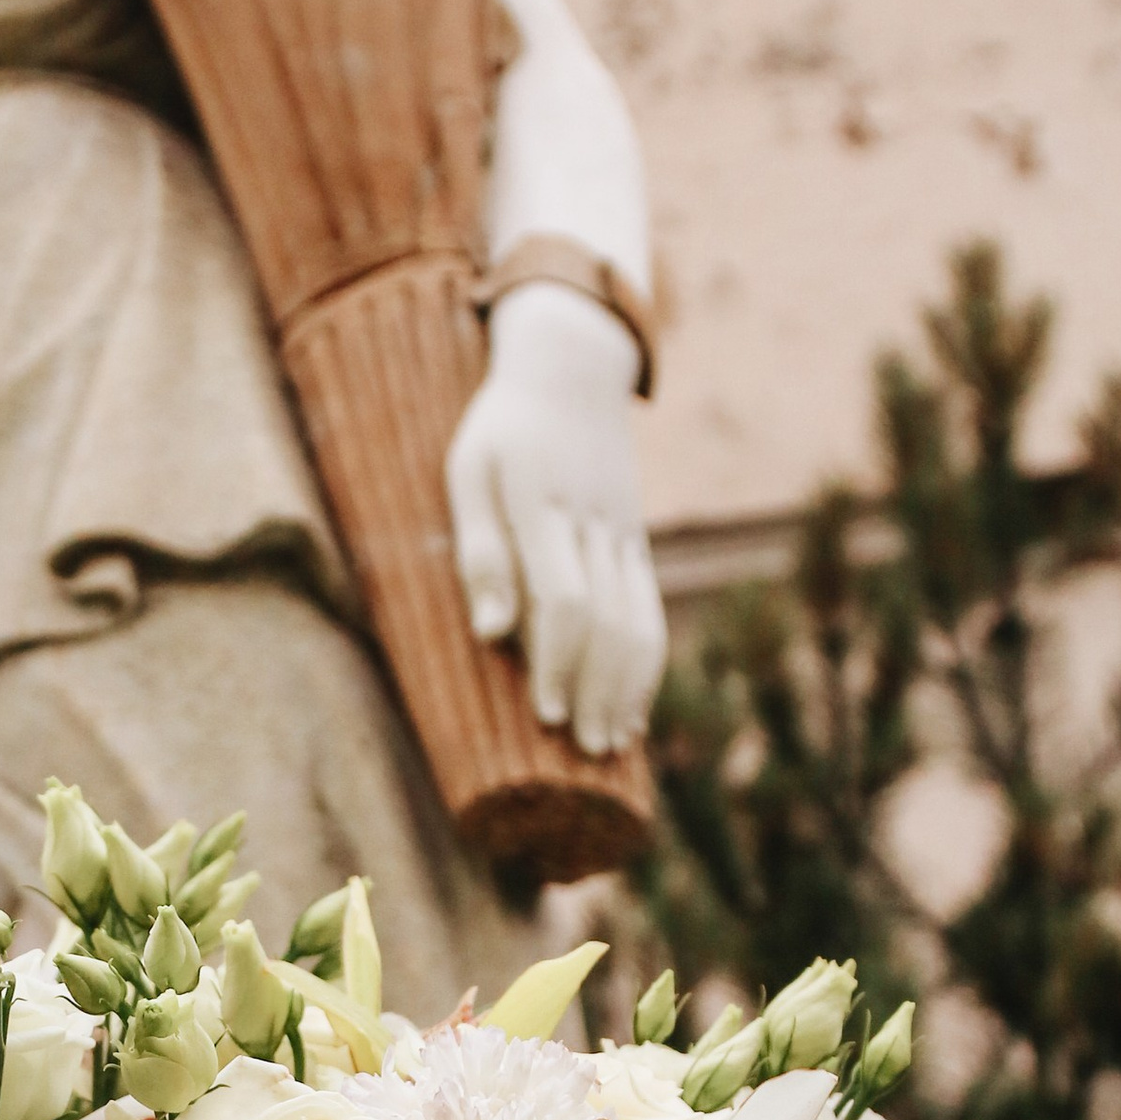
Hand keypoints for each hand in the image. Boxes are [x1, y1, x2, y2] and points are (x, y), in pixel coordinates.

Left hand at [445, 281, 666, 755]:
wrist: (572, 370)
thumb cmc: (501, 429)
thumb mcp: (469, 470)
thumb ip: (479, 549)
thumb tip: (489, 632)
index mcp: (545, 504)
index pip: (565, 597)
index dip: (557, 660)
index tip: (543, 713)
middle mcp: (594, 522)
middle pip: (609, 620)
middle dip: (596, 689)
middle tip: (580, 749)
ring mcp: (624, 532)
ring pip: (640, 618)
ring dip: (627, 687)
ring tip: (609, 744)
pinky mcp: (637, 541)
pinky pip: (651, 608)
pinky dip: (645, 663)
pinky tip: (632, 710)